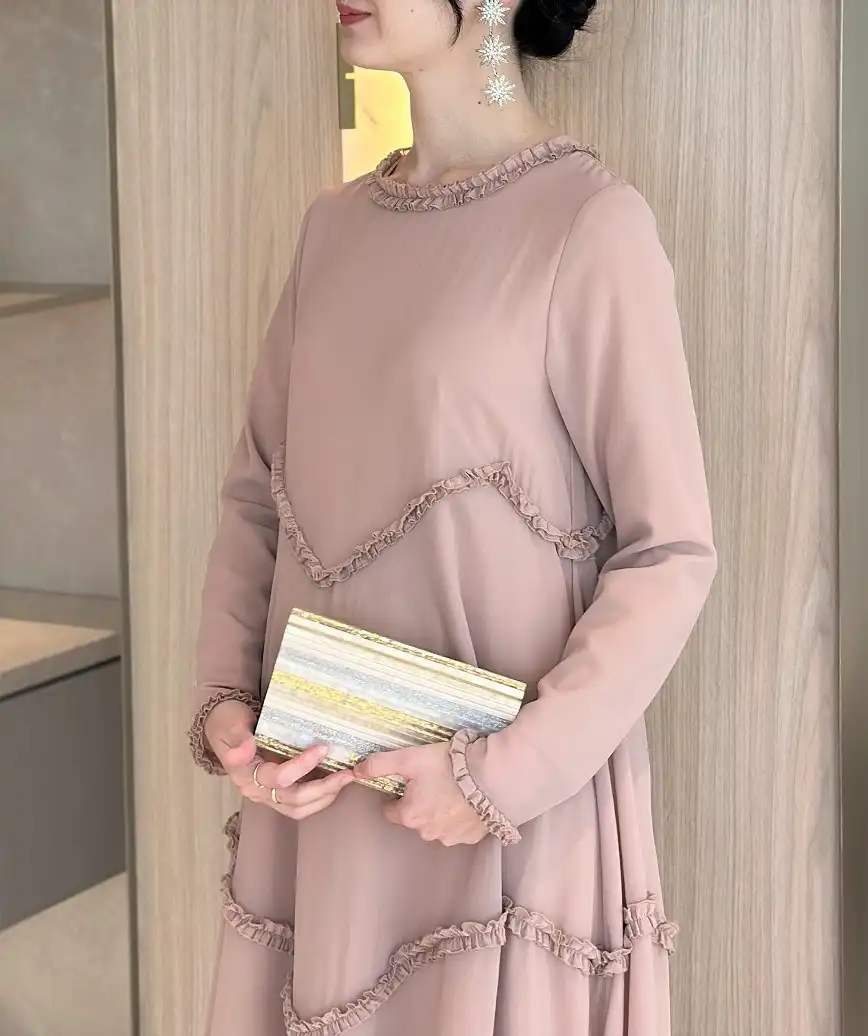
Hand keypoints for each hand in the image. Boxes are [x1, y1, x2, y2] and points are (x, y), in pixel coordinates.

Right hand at [204, 699, 354, 819]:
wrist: (225, 725)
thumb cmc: (229, 721)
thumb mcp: (231, 722)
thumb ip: (238, 735)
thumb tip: (245, 750)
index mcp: (244, 773)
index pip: (277, 777)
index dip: (301, 766)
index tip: (322, 748)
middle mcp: (254, 789)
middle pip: (292, 798)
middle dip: (323, 788)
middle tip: (347, 773)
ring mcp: (266, 794)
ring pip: (298, 807)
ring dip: (324, 797)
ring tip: (346, 780)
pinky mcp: (276, 793)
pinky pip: (299, 804)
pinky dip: (320, 798)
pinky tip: (336, 784)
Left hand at [354, 742, 486, 846]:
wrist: (492, 778)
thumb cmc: (449, 767)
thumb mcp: (410, 759)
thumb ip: (380, 764)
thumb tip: (357, 770)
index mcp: (410, 815)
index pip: (391, 811)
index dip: (397, 796)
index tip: (409, 783)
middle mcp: (427, 832)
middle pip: (416, 818)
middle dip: (421, 803)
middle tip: (434, 780)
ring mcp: (451, 837)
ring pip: (437, 825)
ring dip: (441, 811)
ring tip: (454, 788)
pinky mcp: (471, 837)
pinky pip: (459, 828)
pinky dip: (461, 816)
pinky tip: (468, 799)